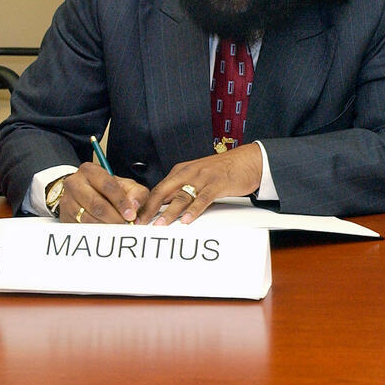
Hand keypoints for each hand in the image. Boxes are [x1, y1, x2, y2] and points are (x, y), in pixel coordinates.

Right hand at [57, 163, 149, 223]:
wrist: (84, 192)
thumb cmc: (108, 189)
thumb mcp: (126, 185)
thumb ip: (136, 193)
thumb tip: (135, 206)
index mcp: (90, 171)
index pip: (108, 186)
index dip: (121, 202)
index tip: (131, 215)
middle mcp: (75, 183)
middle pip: (96, 204)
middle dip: (114, 217)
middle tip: (126, 226)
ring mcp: (67, 200)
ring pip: (88, 218)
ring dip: (106, 227)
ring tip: (118, 229)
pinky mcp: (64, 216)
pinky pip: (81, 227)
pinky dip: (96, 232)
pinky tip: (106, 232)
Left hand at [137, 143, 263, 225]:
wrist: (248, 160)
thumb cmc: (223, 170)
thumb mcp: (197, 176)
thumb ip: (182, 188)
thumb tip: (164, 206)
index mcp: (181, 171)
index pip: (158, 188)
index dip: (146, 204)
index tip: (136, 217)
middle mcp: (189, 172)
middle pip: (164, 191)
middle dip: (151, 208)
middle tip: (141, 222)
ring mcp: (203, 178)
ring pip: (182, 196)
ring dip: (170, 212)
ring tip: (160, 224)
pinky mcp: (218, 184)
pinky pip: (203, 198)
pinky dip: (194, 210)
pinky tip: (187, 219)